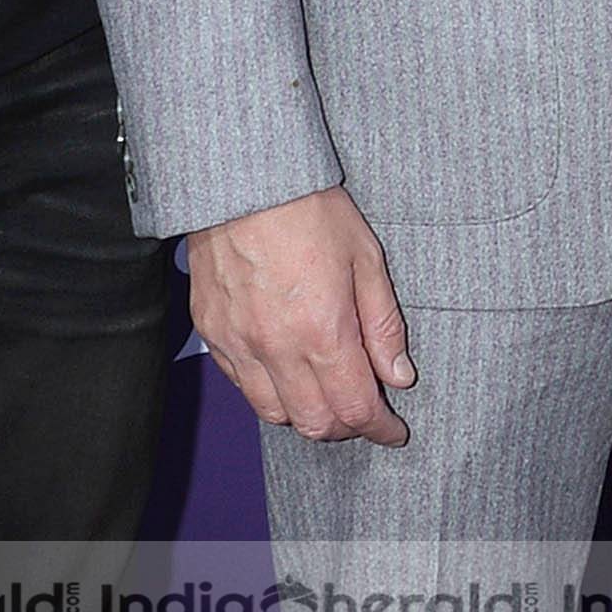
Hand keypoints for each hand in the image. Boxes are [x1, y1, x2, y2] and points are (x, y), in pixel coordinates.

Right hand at [190, 187, 415, 443]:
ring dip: (306, 414)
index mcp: (322, 332)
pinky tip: (288, 372)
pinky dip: (269, 392)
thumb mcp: (367, 259)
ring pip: (273, 412)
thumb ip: (383, 324)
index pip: (354, 409)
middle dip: (346, 427)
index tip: (393, 431)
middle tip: (365, 412)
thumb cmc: (310, 210)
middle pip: (314, 423)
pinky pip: (242, 386)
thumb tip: (398, 375)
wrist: (244, 180)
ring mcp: (238, 344)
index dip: (378, 428)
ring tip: (328, 394)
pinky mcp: (212, 333)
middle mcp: (276, 349)